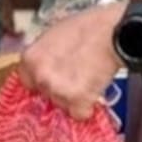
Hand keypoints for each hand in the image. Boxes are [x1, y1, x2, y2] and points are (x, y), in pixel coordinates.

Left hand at [19, 1, 124, 119]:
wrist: (113, 32)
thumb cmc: (88, 27)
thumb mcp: (55, 34)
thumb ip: (44, 54)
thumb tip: (42, 66)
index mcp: (30, 58)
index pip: (27, 81)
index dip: (42, 80)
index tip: (52, 80)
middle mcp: (40, 76)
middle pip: (45, 94)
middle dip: (58, 89)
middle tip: (74, 76)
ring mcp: (57, 90)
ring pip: (62, 105)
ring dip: (74, 98)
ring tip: (87, 78)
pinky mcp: (77, 101)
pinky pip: (80, 113)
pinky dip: (88, 106)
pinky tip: (94, 88)